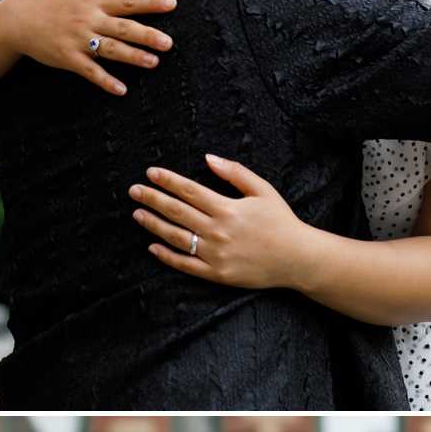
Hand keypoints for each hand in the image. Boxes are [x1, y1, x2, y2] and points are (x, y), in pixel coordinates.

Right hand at [5, 0, 176, 96]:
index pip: (128, 0)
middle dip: (146, 34)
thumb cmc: (54, 0)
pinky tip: (121, 90)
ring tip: (153, 63)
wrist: (19, 19)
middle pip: (123, 26)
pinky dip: (105, 81)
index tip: (172, 4)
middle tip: (168, 43)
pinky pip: (90, 71)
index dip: (151, 2)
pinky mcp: (68, 58)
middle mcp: (90, 19)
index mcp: (95, 0)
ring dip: (132, 57)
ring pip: (110, 49)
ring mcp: (79, 40)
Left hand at [130, 155, 310, 290]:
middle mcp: (217, 231)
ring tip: (137, 214)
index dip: (167, 181)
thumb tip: (208, 158)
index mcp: (228, 208)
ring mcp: (215, 254)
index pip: (189, 190)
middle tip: (134, 191)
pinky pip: (185, 265)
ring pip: (176, 237)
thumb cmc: (281, 221)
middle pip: (177, 212)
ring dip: (153, 225)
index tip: (150, 173)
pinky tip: (152, 247)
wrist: (296, 258)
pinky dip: (166, 256)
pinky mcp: (216, 274)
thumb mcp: (263, 190)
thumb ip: (235, 173)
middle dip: (152, 199)